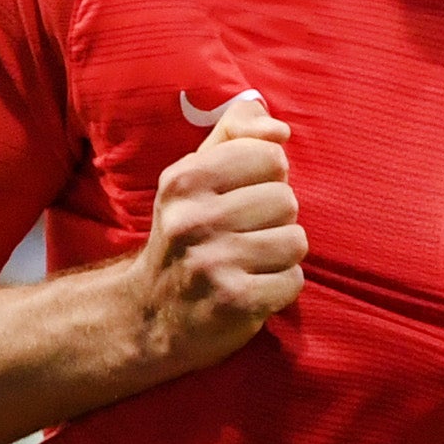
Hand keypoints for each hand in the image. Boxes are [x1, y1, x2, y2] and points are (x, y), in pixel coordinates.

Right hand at [131, 94, 304, 373]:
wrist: (148, 313)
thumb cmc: (186, 234)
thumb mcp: (195, 175)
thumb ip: (235, 135)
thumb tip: (280, 129)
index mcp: (185, 180)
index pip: (270, 156)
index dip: (266, 179)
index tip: (241, 198)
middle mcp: (195, 219)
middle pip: (287, 200)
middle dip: (274, 220)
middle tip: (243, 237)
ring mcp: (214, 263)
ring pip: (296, 241)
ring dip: (280, 255)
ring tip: (249, 262)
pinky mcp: (235, 302)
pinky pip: (294, 281)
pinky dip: (280, 288)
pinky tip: (251, 288)